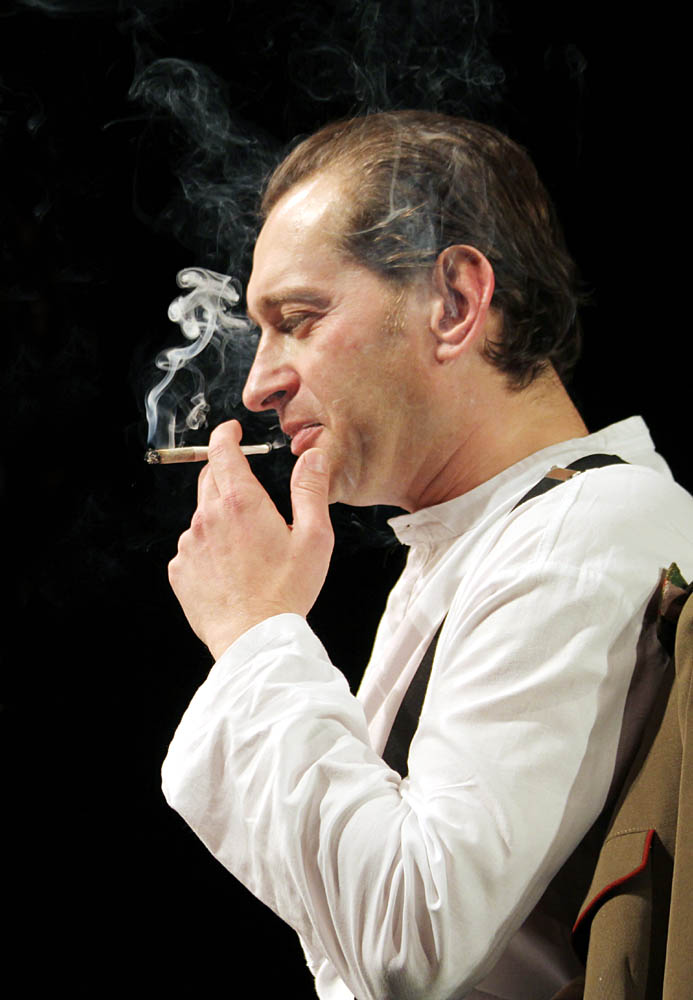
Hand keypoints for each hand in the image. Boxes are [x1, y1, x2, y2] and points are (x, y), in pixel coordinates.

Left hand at [168, 420, 333, 658]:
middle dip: (225, 473)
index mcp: (242, 503)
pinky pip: (192, 548)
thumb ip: (310, 490)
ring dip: (220, 518)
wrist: (254, 638)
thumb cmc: (287, 591)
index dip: (226, 435)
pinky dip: (208, 549)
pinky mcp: (180, 570)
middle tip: (249, 492)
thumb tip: (312, 456)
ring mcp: (190, 545)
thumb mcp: (314, 537)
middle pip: (209, 478)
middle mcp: (208, 517)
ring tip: (247, 548)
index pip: (223, 452)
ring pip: (201, 516)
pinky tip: (230, 570)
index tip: (231, 431)